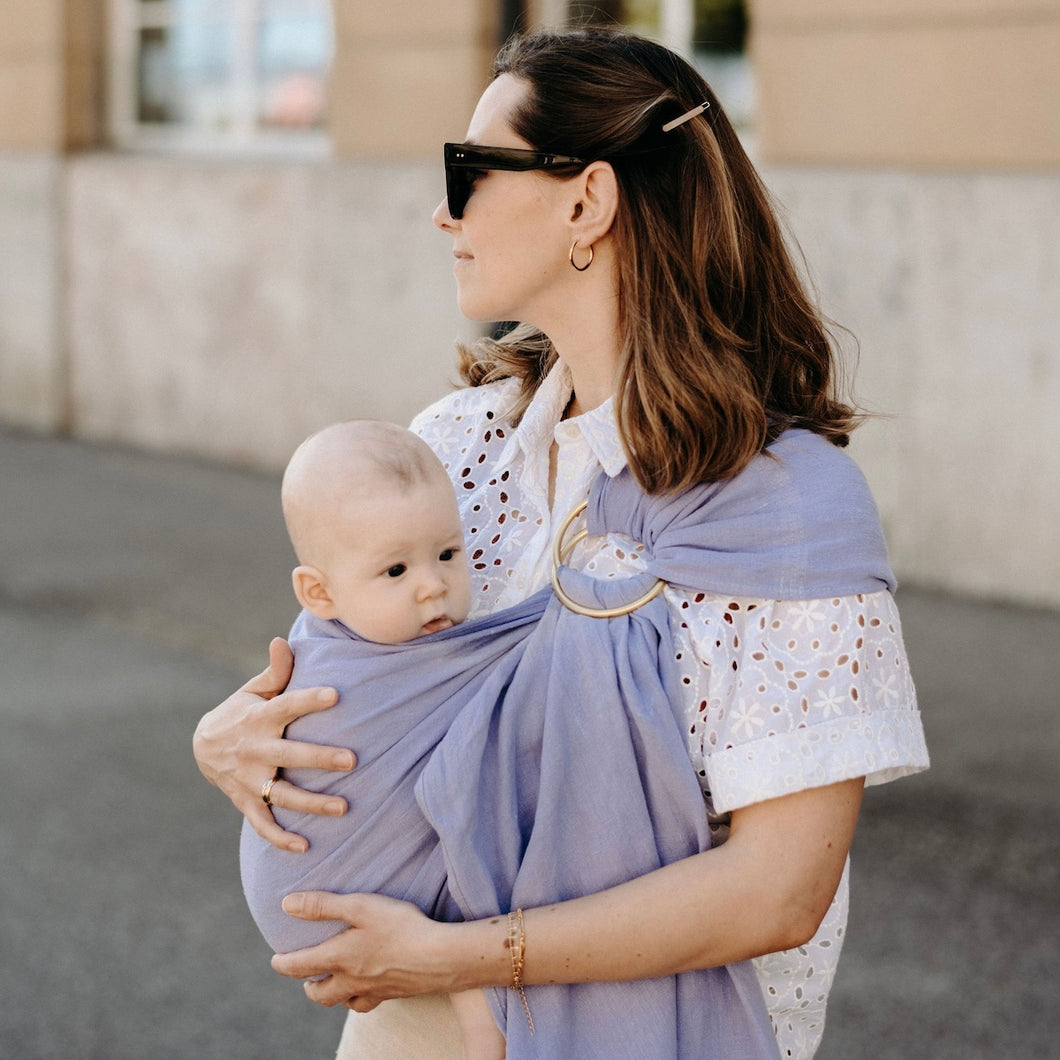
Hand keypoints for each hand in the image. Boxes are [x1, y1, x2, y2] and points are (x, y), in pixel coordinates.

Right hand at [192, 638, 355, 851]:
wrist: (202, 746)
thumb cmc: (241, 711)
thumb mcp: (253, 691)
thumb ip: (275, 672)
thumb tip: (283, 641)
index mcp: (259, 718)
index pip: (287, 706)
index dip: (309, 700)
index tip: (335, 694)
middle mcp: (254, 750)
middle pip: (290, 755)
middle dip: (320, 758)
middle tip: (353, 760)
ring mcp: (249, 779)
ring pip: (282, 794)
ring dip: (312, 803)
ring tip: (344, 807)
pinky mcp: (245, 801)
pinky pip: (263, 823)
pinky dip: (280, 837)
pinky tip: (305, 846)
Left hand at [271, 892, 448, 1011]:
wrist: (439, 957)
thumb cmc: (399, 926)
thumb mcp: (360, 906)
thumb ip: (323, 905)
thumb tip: (286, 905)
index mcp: (339, 958)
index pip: (299, 966)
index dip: (282, 964)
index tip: (275, 960)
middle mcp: (351, 980)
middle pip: (319, 995)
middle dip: (308, 986)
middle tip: (306, 976)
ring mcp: (373, 991)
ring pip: (343, 1002)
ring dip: (332, 995)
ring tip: (334, 983)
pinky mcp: (393, 994)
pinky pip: (368, 1003)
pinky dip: (359, 998)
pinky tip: (368, 987)